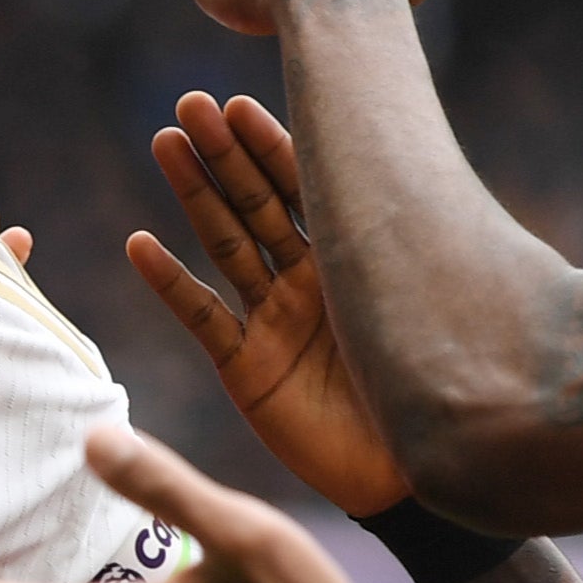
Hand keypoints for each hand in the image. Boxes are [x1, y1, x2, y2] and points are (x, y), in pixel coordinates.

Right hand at [130, 92, 405, 516]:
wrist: (411, 479)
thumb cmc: (432, 393)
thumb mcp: (427, 314)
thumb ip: (423, 258)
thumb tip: (441, 178)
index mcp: (358, 261)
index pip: (311, 189)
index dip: (274, 146)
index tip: (240, 104)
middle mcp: (311, 281)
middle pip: (259, 204)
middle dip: (226, 154)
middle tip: (191, 105)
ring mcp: (275, 321)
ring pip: (227, 246)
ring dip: (195, 195)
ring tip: (165, 143)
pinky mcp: (248, 368)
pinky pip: (204, 317)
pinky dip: (172, 282)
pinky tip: (141, 244)